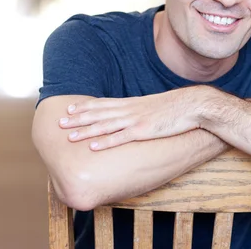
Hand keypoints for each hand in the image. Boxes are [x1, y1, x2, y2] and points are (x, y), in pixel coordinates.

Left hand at [58, 88, 202, 150]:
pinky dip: (105, 142)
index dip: (84, 106)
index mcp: (130, 103)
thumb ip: (138, 110)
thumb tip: (128, 116)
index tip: (69, 109)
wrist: (192, 105)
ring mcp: (135, 120)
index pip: (102, 103)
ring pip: (104, 126)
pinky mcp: (143, 131)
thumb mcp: (151, 107)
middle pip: (97, 113)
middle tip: (59, 122)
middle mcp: (128, 110)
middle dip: (77, 118)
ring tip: (68, 136)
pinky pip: (120, 138)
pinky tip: (92, 146)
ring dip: (85, 131)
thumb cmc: (173, 108)